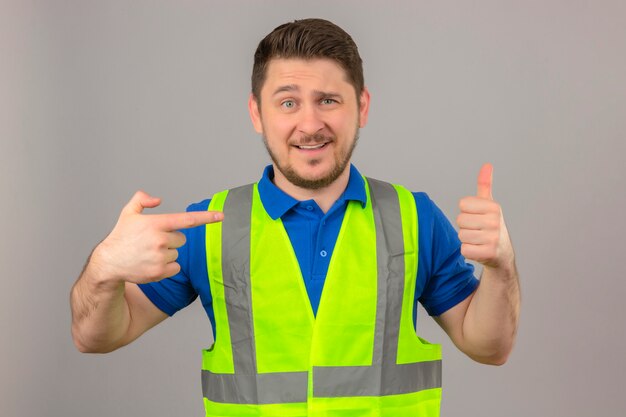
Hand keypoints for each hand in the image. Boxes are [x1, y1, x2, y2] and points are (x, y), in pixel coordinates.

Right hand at [92, 191, 222, 283]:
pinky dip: (167, 267)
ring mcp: (160, 257)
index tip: (221, 215)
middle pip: (182, 239)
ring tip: (148, 253)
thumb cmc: (121, 236)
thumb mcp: (128, 213)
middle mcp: (160, 240)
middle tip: (153, 242)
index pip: (187, 219)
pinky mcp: (160, 272)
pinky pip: (176, 267)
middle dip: (171, 239)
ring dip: (167, 253)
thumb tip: (159, 200)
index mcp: (156, 223)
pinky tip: (151, 264)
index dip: (206, 217)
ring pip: (177, 253)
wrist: (109, 262)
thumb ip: (142, 200)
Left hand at [457, 163, 513, 268]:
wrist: (502, 253)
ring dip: (467, 239)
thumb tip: (487, 165)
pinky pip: (464, 250)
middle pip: (460, 220)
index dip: (466, 212)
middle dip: (466, 227)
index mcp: (494, 207)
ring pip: (461, 235)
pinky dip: (469, 251)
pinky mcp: (488, 253)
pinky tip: (479, 249)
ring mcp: (493, 238)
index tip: (477, 217)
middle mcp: (495, 221)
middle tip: (478, 230)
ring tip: (479, 240)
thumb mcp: (489, 205)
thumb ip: (485, 185)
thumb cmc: (491, 226)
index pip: (462, 204)